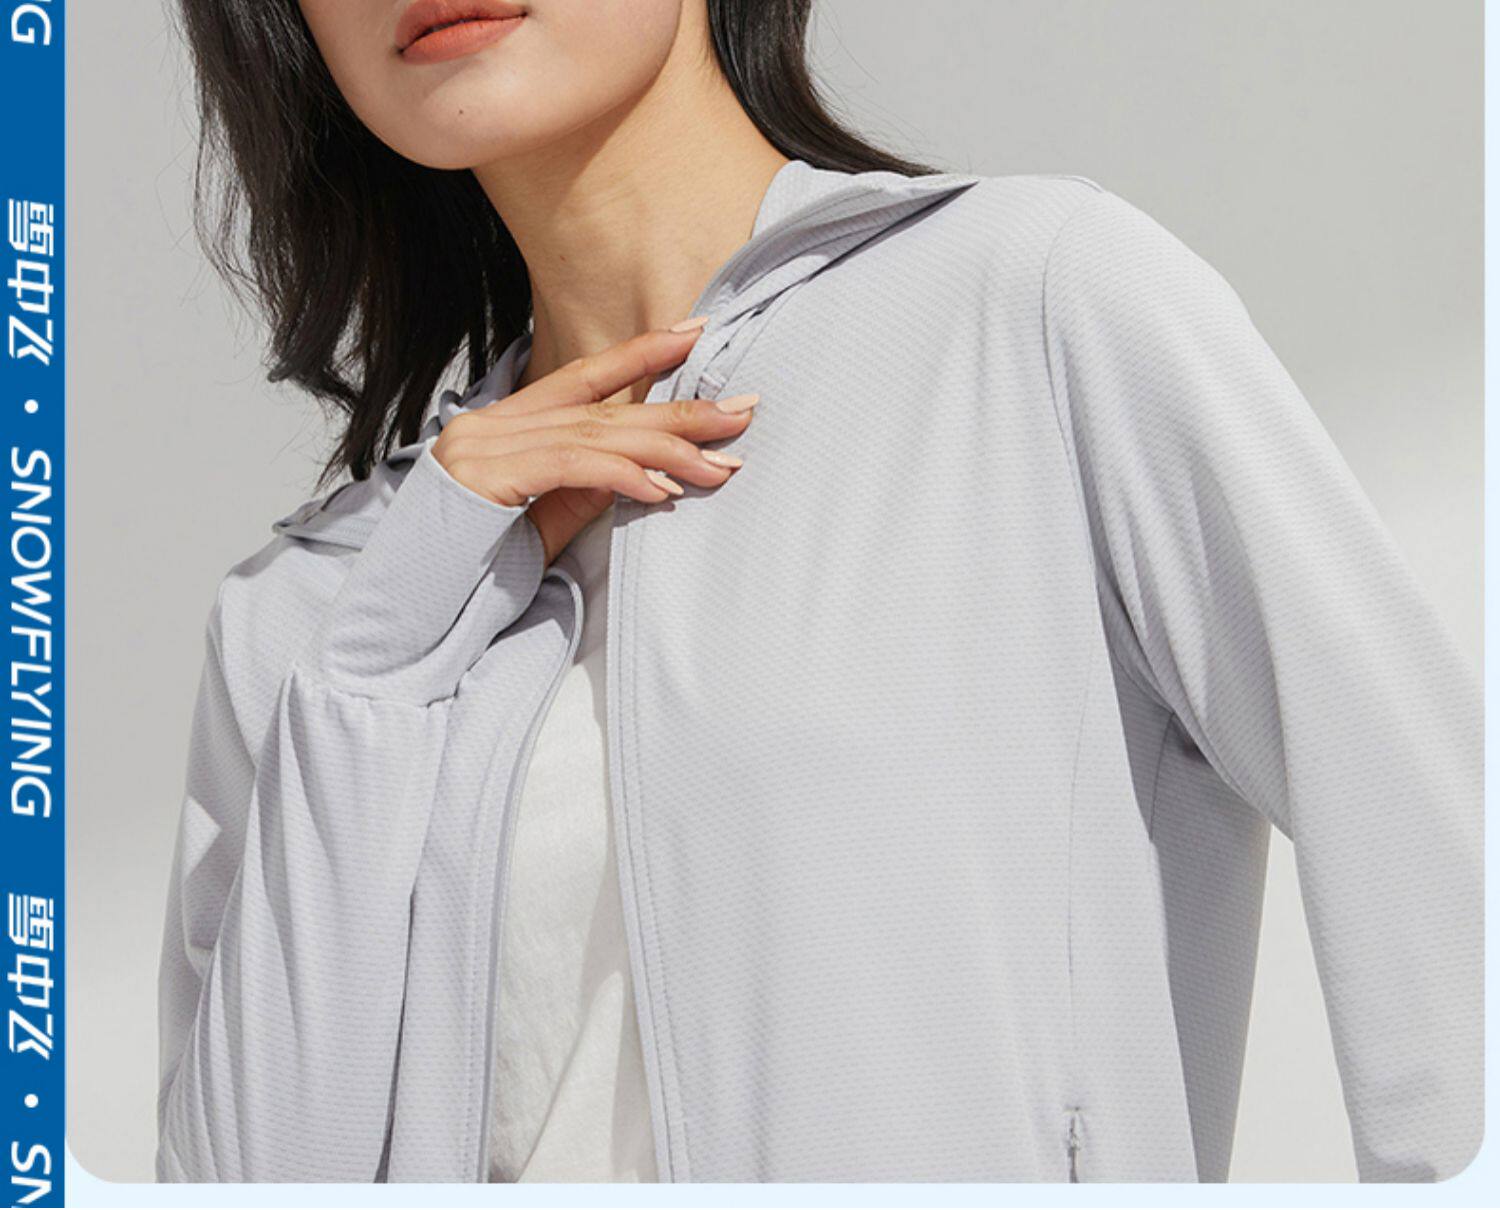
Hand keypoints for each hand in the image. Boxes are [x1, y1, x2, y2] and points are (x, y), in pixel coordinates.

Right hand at [430, 323, 755, 564]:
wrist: (411, 614)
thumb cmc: (474, 575)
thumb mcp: (544, 522)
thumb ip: (586, 488)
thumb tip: (646, 470)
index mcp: (503, 426)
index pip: (583, 378)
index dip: (641, 353)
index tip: (696, 334)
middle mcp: (490, 426)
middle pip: (603, 409)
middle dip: (679, 411)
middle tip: (741, 411)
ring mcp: (482, 446)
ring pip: (595, 435)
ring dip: (667, 449)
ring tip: (720, 461)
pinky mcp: (485, 477)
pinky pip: (572, 467)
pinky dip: (625, 476)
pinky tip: (665, 488)